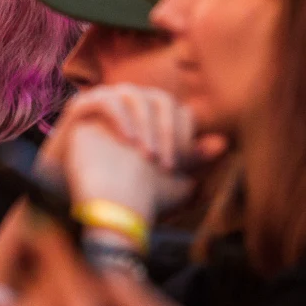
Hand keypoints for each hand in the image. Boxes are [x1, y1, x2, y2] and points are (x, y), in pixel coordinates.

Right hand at [47, 85, 226, 217]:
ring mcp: (106, 105)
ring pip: (134, 95)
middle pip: (161, 99)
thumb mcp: (173, 180)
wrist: (95, 209)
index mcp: (155, 120)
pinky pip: (105, 99)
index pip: (179, 110)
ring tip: (145, 155)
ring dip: (146, 125)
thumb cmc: (134, 196)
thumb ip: (195, 159)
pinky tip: (128, 141)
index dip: (183, 135)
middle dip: (167, 131)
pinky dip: (121, 117)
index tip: (179, 165)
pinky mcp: (81, 108)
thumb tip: (224, 142)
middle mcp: (132, 108)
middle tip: (165, 163)